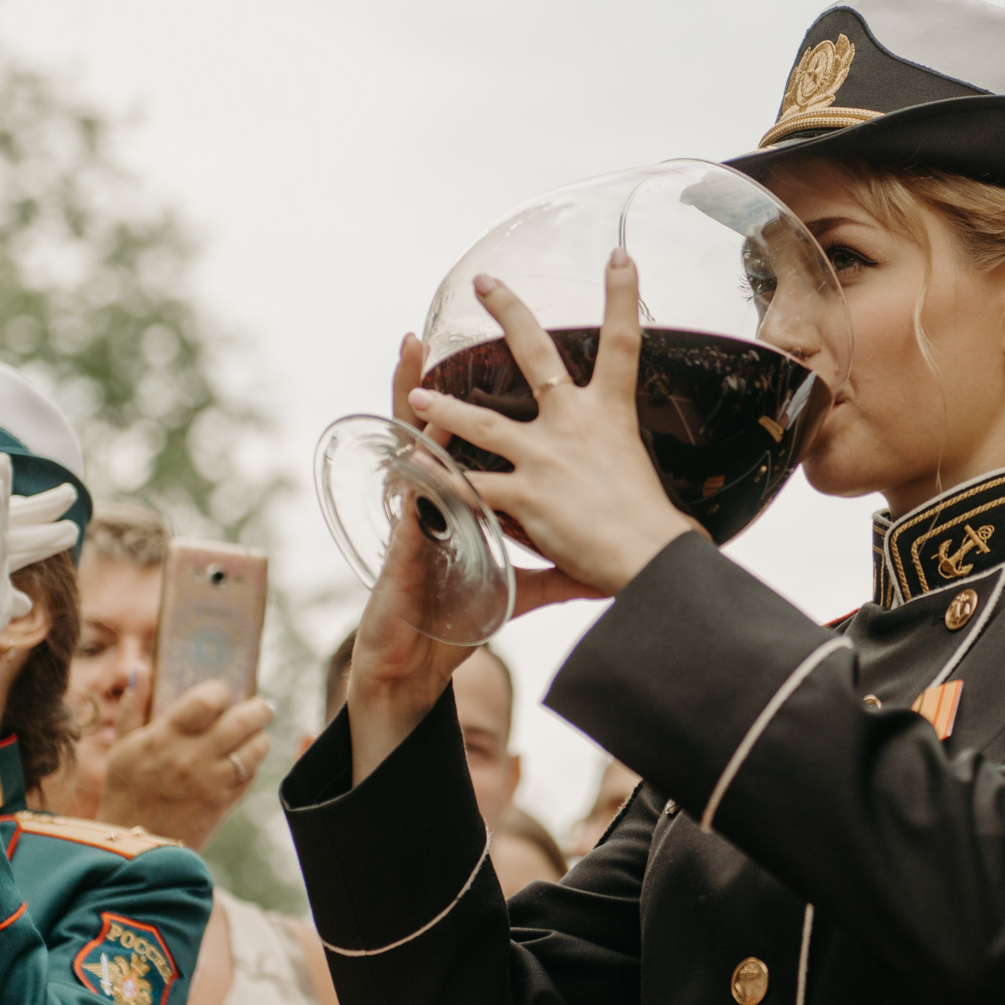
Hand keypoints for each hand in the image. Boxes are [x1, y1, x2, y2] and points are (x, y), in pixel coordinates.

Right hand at [96, 673, 274, 848]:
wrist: (134, 848)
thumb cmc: (125, 793)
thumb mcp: (121, 748)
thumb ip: (134, 706)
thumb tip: (142, 668)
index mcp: (164, 738)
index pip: (208, 699)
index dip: (220, 691)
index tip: (221, 694)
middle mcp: (192, 757)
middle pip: (244, 719)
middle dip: (259, 708)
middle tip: (261, 706)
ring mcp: (213, 781)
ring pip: (257, 746)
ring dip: (260, 736)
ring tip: (256, 732)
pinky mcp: (225, 803)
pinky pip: (252, 774)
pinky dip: (253, 763)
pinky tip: (245, 759)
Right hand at [340, 285, 637, 785]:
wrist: (413, 672)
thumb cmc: (455, 625)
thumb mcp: (517, 591)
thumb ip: (550, 570)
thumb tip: (596, 564)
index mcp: (460, 506)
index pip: (460, 445)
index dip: (456, 404)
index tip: (467, 360)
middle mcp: (434, 504)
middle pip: (431, 432)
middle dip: (426, 383)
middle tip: (425, 333)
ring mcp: (417, 522)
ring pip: (413, 454)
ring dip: (410, 406)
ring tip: (408, 360)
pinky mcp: (409, 552)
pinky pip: (411, 507)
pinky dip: (412, 481)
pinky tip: (408, 454)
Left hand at [408, 251, 696, 596]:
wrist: (650, 557)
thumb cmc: (661, 531)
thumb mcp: (652, 485)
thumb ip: (632, 481)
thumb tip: (672, 517)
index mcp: (612, 415)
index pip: (624, 342)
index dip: (622, 295)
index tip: (620, 258)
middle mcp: (575, 423)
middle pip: (536, 353)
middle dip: (508, 310)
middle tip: (484, 281)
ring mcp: (544, 455)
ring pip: (480, 421)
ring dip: (444, 406)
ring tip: (417, 393)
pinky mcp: (522, 493)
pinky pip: (469, 484)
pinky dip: (440, 482)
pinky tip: (415, 475)